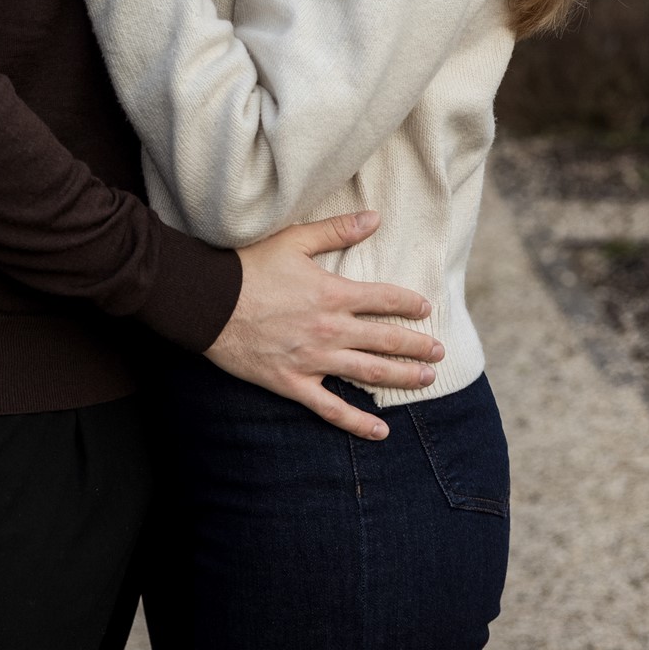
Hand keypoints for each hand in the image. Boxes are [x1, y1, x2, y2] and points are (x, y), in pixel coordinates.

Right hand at [207, 211, 443, 439]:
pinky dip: (358, 422)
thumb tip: (373, 218)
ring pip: (369, 373)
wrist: (208, 303)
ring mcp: (314, 360)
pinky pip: (332, 409)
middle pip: (386, 340)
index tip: (425, 307)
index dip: (409, 303)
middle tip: (440, 352)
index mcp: (333, 294)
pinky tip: (381, 431)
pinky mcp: (294, 383)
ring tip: (427, 381)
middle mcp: (330, 330)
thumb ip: (336, 230)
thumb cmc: (249, 267)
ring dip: (402, 378)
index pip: (384, 298)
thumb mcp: (294, 240)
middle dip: (417, 346)